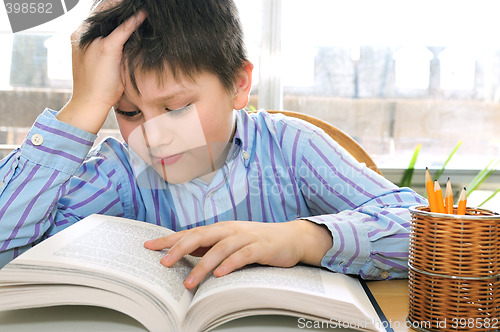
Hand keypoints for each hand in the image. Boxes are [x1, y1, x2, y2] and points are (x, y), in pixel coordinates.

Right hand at [57, 5, 146, 133]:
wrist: (89, 102)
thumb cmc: (96, 85)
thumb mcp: (98, 61)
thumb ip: (106, 46)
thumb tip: (122, 37)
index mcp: (79, 36)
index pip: (96, 14)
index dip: (111, 5)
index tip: (124, 2)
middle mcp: (83, 34)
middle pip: (101, 9)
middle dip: (117, 3)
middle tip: (132, 1)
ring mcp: (93, 40)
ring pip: (110, 15)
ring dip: (124, 7)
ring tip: (137, 3)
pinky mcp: (106, 48)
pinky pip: (123, 29)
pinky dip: (134, 21)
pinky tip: (143, 14)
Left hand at [144, 220, 332, 288]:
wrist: (291, 238)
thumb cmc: (257, 241)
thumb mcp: (231, 242)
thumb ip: (211, 247)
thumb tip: (184, 255)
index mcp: (221, 229)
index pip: (190, 233)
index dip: (169, 239)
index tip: (148, 246)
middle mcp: (230, 230)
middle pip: (201, 236)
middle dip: (180, 249)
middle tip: (163, 263)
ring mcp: (246, 237)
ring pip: (219, 249)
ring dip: (202, 265)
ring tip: (188, 282)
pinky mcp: (261, 247)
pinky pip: (243, 255)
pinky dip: (230, 264)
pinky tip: (219, 275)